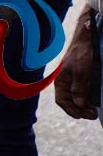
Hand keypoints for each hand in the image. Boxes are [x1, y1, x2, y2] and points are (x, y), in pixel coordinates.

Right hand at [55, 5, 98, 119]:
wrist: (88, 40)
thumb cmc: (82, 54)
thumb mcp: (81, 72)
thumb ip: (79, 89)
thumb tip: (80, 104)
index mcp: (61, 82)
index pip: (62, 102)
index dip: (72, 110)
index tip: (85, 115)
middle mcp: (66, 84)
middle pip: (70, 103)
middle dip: (80, 110)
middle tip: (93, 114)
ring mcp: (74, 82)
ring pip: (77, 100)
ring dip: (85, 107)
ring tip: (95, 110)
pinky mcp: (82, 80)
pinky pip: (83, 94)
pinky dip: (88, 100)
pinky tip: (94, 102)